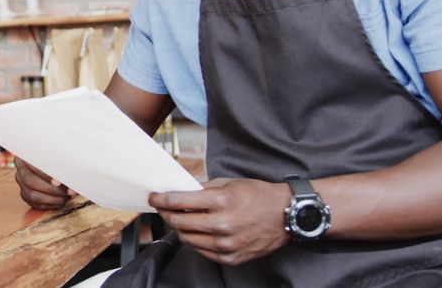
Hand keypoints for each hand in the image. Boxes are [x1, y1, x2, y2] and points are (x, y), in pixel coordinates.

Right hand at [15, 158, 76, 209]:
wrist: (51, 164)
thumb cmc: (57, 159)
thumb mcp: (58, 157)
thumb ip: (62, 165)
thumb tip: (70, 181)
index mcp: (25, 157)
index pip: (33, 166)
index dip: (46, 176)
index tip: (59, 182)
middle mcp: (20, 170)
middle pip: (31, 182)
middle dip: (51, 189)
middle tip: (67, 192)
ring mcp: (21, 184)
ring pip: (33, 195)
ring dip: (52, 199)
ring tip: (66, 197)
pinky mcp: (25, 195)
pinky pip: (36, 204)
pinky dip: (50, 204)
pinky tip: (61, 201)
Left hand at [149, 178, 290, 264]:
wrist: (287, 215)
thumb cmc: (258, 195)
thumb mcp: (230, 183)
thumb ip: (203, 190)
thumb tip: (179, 193)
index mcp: (222, 201)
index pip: (179, 201)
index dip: (161, 199)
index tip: (154, 197)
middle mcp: (223, 224)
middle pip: (179, 222)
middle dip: (166, 214)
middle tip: (162, 208)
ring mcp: (227, 244)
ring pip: (188, 239)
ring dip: (178, 229)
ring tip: (178, 219)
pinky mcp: (231, 257)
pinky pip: (202, 251)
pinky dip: (194, 240)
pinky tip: (195, 231)